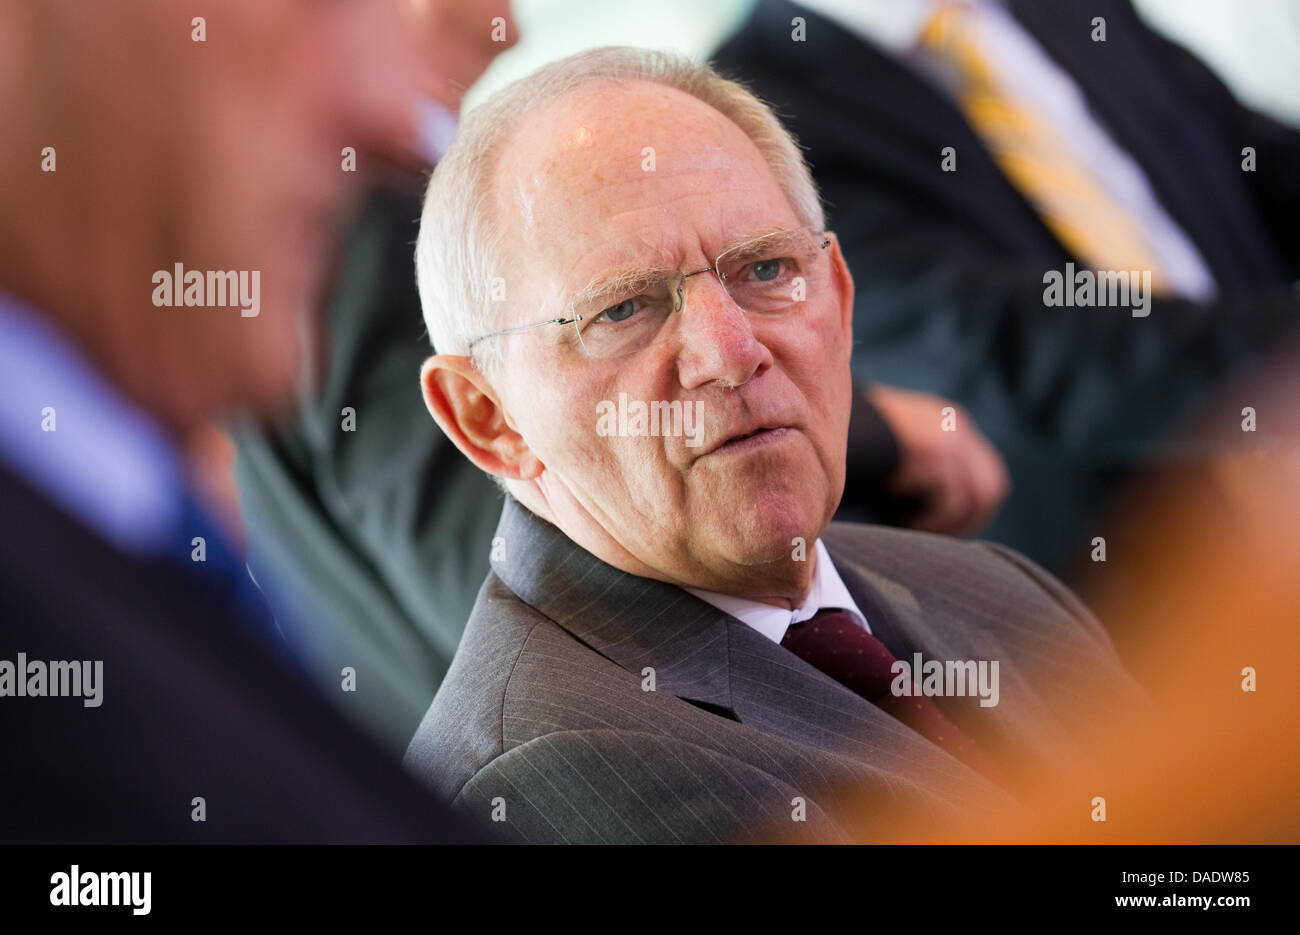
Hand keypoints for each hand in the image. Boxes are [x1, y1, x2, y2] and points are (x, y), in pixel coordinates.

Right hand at [865, 384, 1009, 535]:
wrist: (826, 415)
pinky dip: (932, 520)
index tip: (947, 524)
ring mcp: (951, 440)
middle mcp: (957, 427)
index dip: (972, 504)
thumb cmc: (856, 434)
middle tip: (939, 535)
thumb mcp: (898, 438)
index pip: (986, 472)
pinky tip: (907, 524)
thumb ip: (922, 460)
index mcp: (951, 421)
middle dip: (969, 518)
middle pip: (991, 487)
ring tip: (916, 529)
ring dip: (946, 523)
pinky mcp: (937, 456)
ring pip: (972, 499)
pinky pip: (949, 502)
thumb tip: (930, 499)